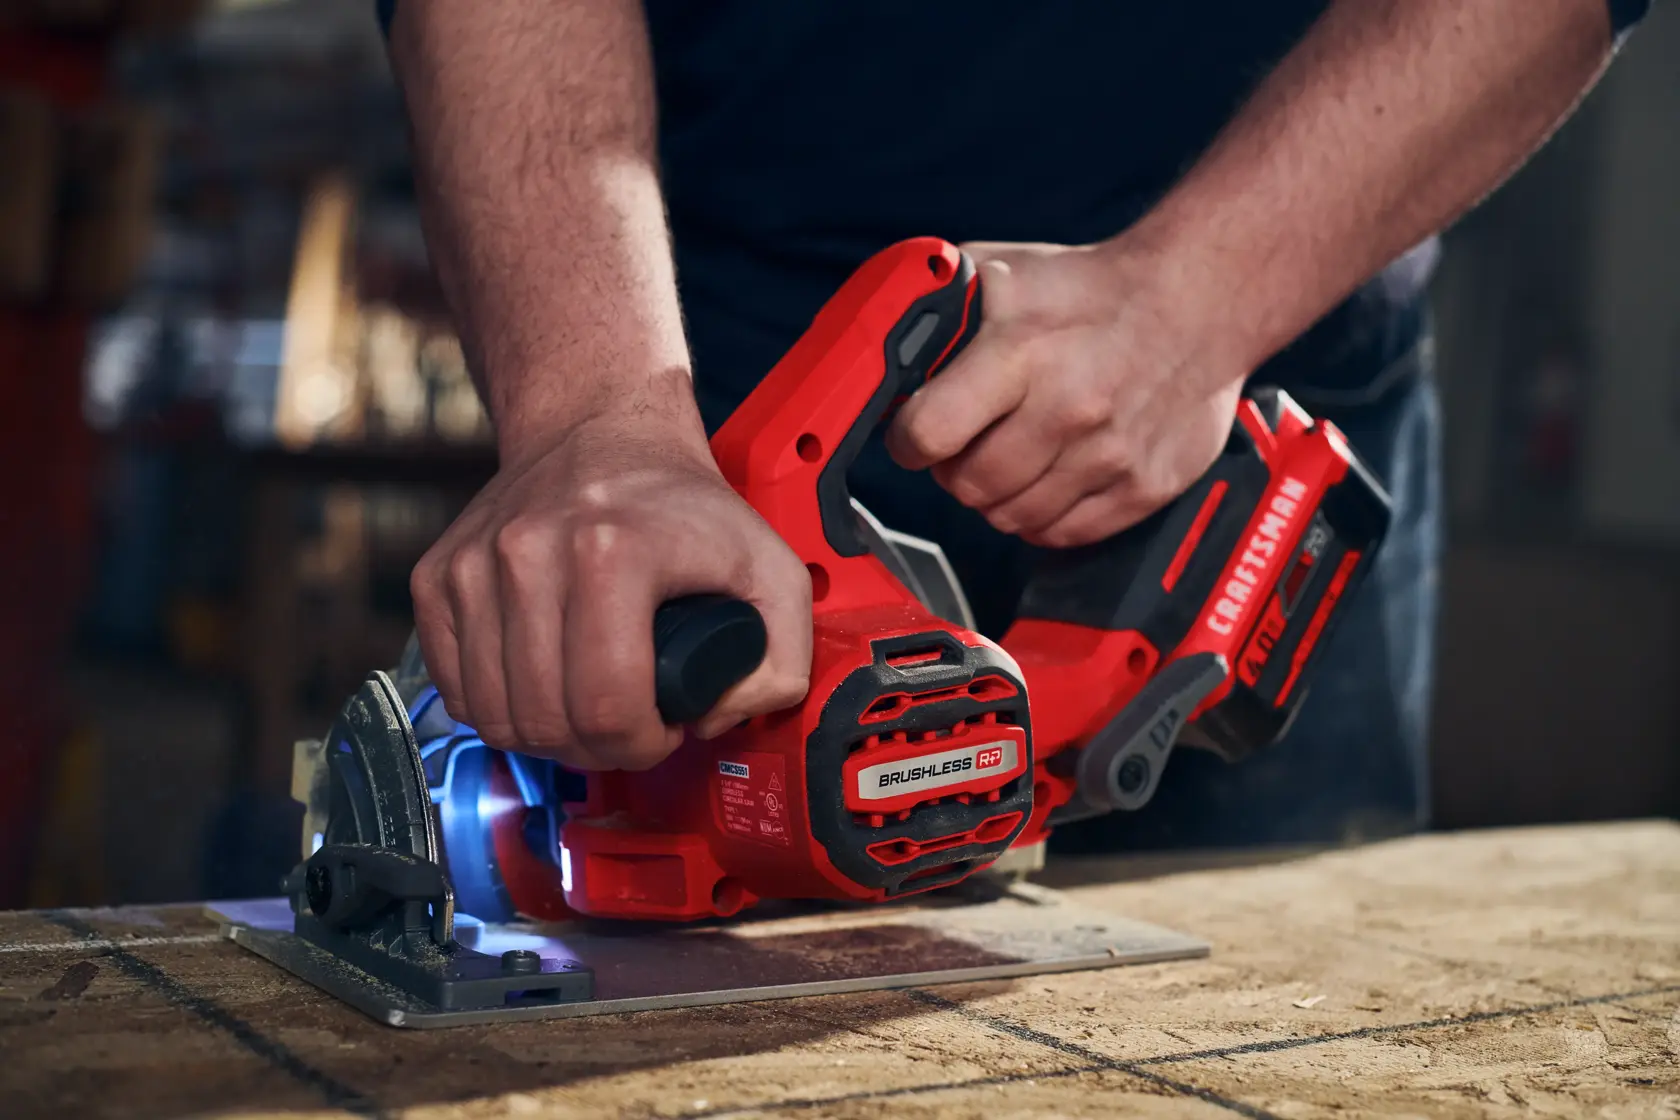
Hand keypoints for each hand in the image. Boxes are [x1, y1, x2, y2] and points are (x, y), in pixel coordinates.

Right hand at [410, 396, 811, 770]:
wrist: (599, 431)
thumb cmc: (683, 506)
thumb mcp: (770, 567)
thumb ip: (781, 657)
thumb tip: (718, 717)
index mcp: (612, 552)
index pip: (607, 706)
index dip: (641, 743)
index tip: (662, 727)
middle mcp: (529, 553)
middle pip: (546, 721)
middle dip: (596, 748)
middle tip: (628, 724)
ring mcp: (475, 564)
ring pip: (493, 716)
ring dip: (545, 735)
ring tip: (587, 707)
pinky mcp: (439, 576)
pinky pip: (455, 688)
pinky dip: (497, 708)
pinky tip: (542, 685)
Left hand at [886, 240, 1247, 547]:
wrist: (1200, 300)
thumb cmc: (1092, 289)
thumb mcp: (1005, 272)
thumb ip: (942, 310)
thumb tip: (885, 350)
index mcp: (1023, 353)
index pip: (929, 432)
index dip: (909, 440)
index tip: (914, 434)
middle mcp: (1069, 408)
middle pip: (969, 486)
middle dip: (954, 471)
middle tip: (967, 446)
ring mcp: (1110, 455)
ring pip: (1012, 518)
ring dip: (998, 496)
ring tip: (1012, 456)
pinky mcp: (1144, 488)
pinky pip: (1063, 534)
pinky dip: (1044, 516)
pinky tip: (1050, 476)